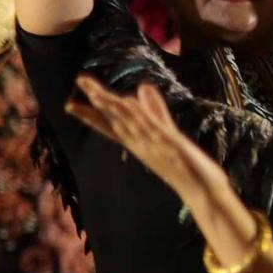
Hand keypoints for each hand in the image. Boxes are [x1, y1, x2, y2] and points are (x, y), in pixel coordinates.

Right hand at [67, 77, 259, 264]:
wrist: (203, 191)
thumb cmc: (185, 165)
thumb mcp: (166, 133)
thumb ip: (154, 110)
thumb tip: (143, 87)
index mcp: (138, 143)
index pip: (110, 127)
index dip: (91, 115)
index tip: (69, 104)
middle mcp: (140, 144)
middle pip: (114, 119)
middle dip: (95, 101)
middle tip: (79, 81)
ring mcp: (153, 143)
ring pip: (126, 120)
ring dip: (109, 102)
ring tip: (91, 86)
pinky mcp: (170, 142)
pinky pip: (150, 125)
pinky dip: (138, 113)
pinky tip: (128, 99)